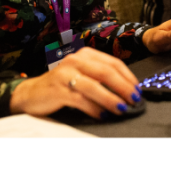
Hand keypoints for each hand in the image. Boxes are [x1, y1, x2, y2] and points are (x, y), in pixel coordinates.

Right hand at [9, 47, 140, 119]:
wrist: (31, 93)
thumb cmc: (62, 85)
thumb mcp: (82, 75)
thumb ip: (101, 79)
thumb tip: (127, 91)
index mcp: (85, 54)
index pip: (113, 63)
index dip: (128, 77)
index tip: (138, 90)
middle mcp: (75, 60)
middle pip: (106, 72)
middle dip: (123, 87)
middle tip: (134, 100)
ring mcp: (65, 74)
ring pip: (94, 86)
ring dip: (110, 99)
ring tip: (122, 109)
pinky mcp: (57, 90)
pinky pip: (80, 100)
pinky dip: (94, 108)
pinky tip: (102, 115)